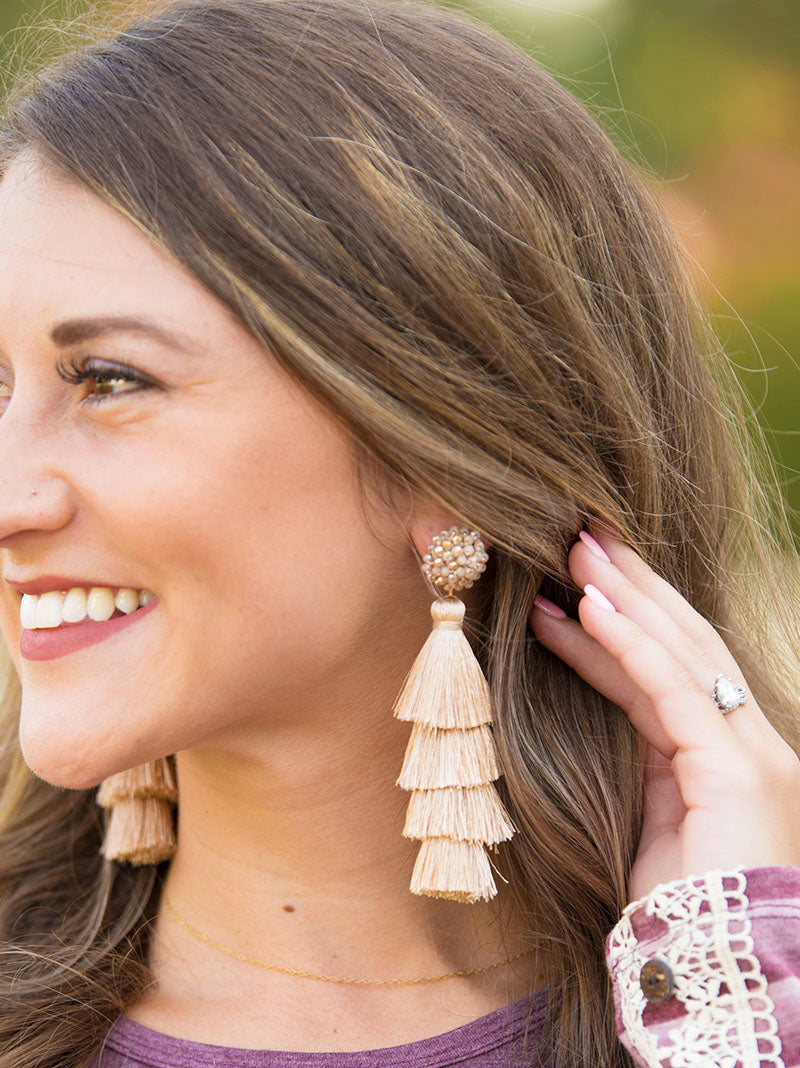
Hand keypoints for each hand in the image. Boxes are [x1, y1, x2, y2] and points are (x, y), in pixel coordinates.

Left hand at [528, 529, 799, 902]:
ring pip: (682, 653)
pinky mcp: (735, 771)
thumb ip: (644, 762)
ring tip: (575, 550)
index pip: (674, 672)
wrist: (720, 982)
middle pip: (687, 644)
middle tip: (581, 537)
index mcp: (729, 757)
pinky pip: (673, 690)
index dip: (626, 625)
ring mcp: (751, 753)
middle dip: (632, 587)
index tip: (579, 587)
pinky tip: (591, 604)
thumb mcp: (653, 819)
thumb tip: (608, 711)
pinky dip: (629, 643)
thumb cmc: (681, 914)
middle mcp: (749, 743)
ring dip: (624, 596)